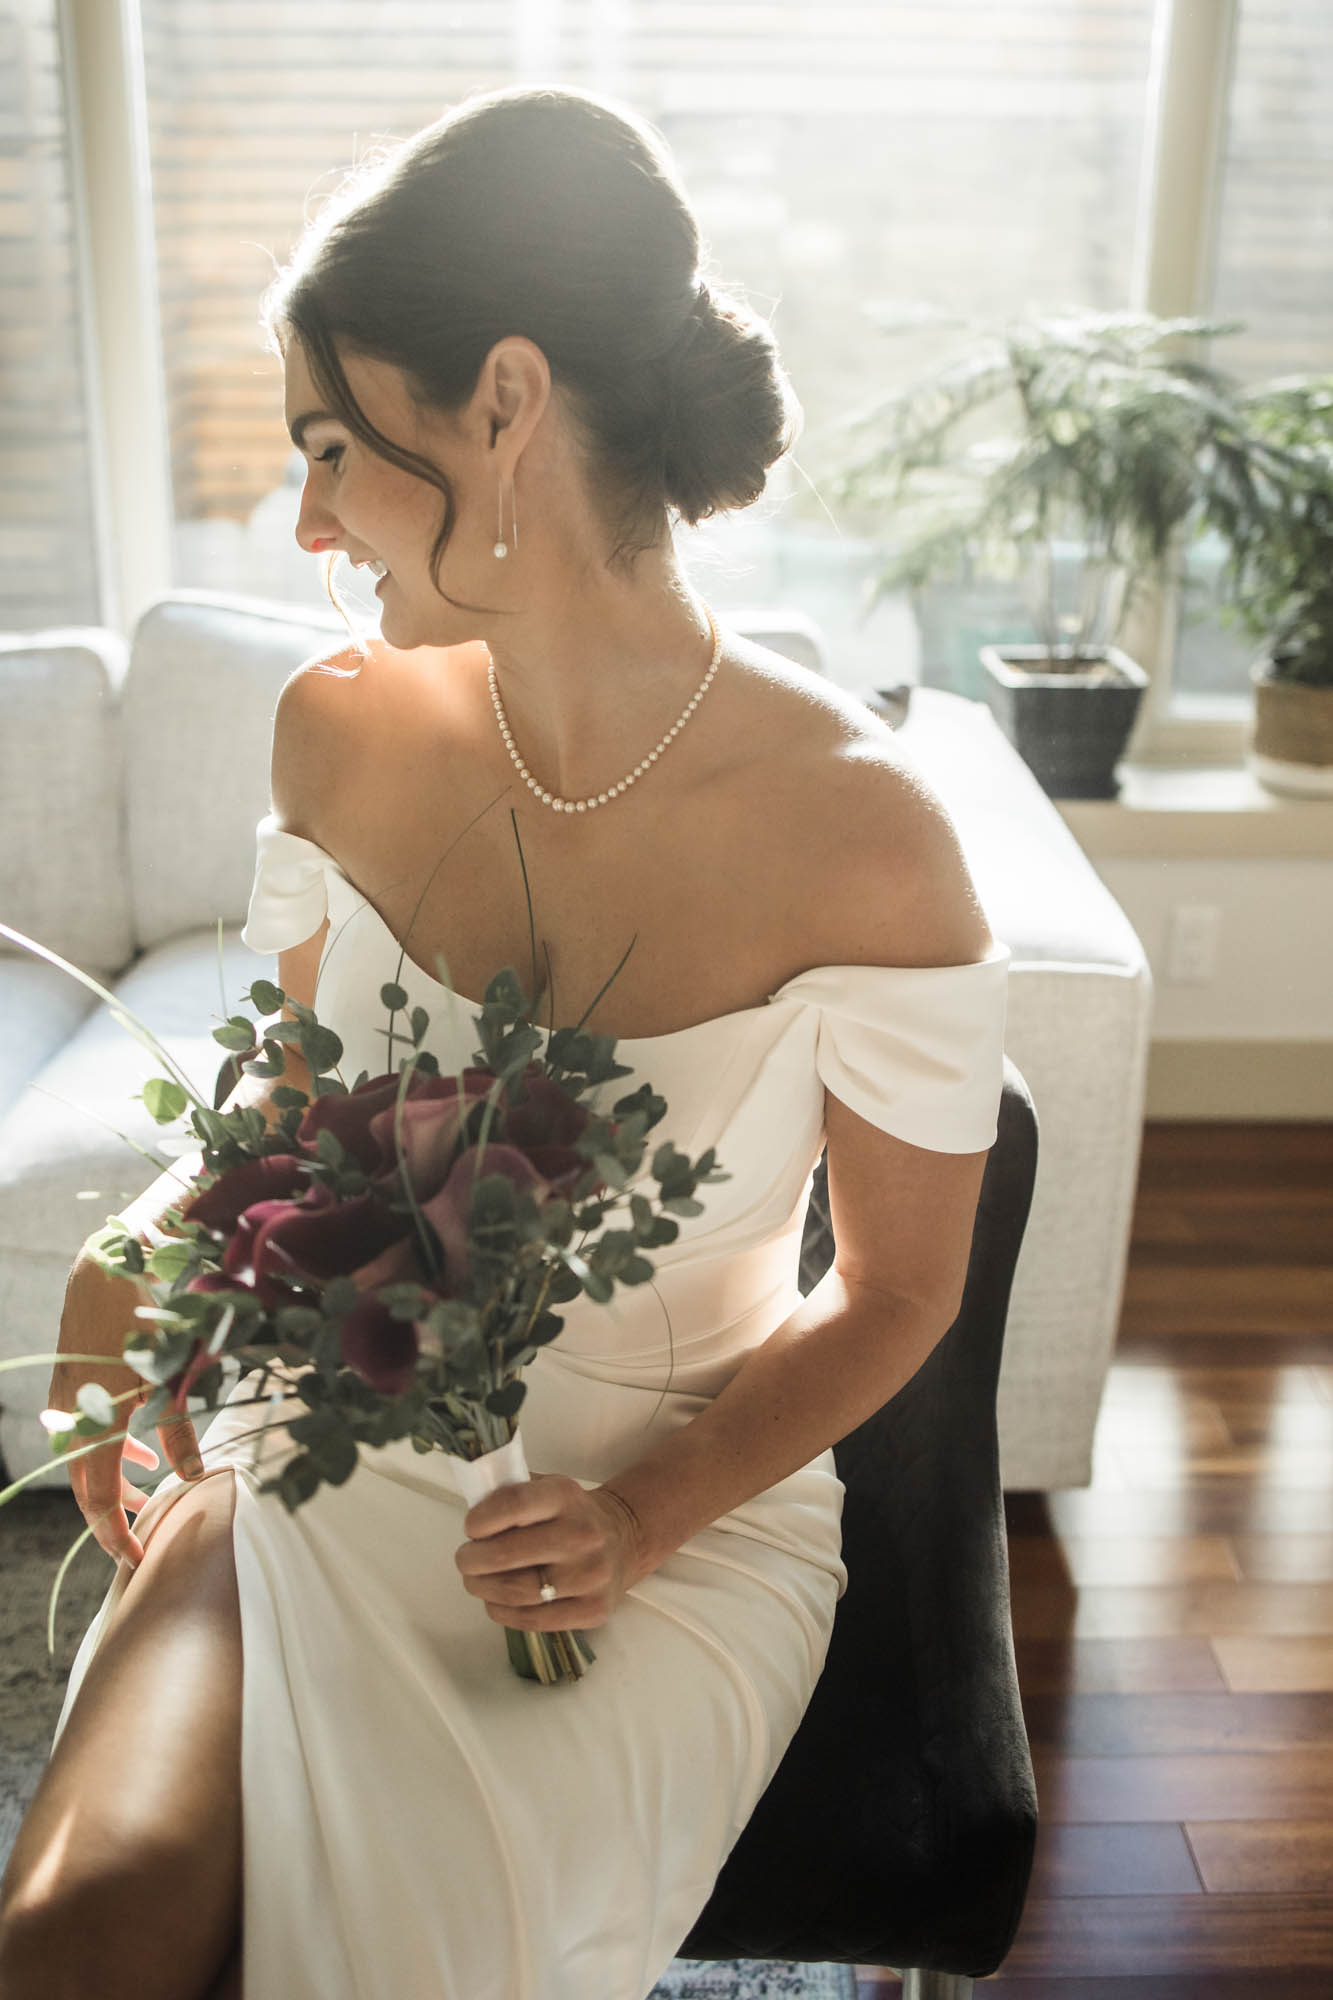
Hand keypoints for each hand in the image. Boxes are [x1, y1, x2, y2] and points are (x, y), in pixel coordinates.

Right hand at [51, 1254, 206, 1570]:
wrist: (104, 1269)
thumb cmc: (141, 1322)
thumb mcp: (168, 1378)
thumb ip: (179, 1429)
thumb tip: (194, 1476)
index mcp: (94, 1426)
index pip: (98, 1501)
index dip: (115, 1535)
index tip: (137, 1560)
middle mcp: (74, 1419)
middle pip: (86, 1486)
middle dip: (111, 1516)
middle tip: (137, 1541)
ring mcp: (71, 1402)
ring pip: (87, 1458)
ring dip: (114, 1481)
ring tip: (142, 1498)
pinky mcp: (76, 1384)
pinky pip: (90, 1431)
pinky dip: (115, 1448)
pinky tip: (142, 1454)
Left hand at [455, 1474, 644, 1630]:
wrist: (624, 1540)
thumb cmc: (572, 1515)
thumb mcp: (549, 1488)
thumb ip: (511, 1493)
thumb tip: (471, 1509)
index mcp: (565, 1496)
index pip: (513, 1504)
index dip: (481, 1520)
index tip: (471, 1529)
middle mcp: (582, 1535)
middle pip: (506, 1554)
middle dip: (472, 1560)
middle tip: (465, 1559)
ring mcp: (589, 1576)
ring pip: (514, 1591)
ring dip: (482, 1588)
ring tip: (477, 1580)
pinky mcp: (592, 1610)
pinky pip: (531, 1619)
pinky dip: (502, 1612)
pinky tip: (496, 1601)